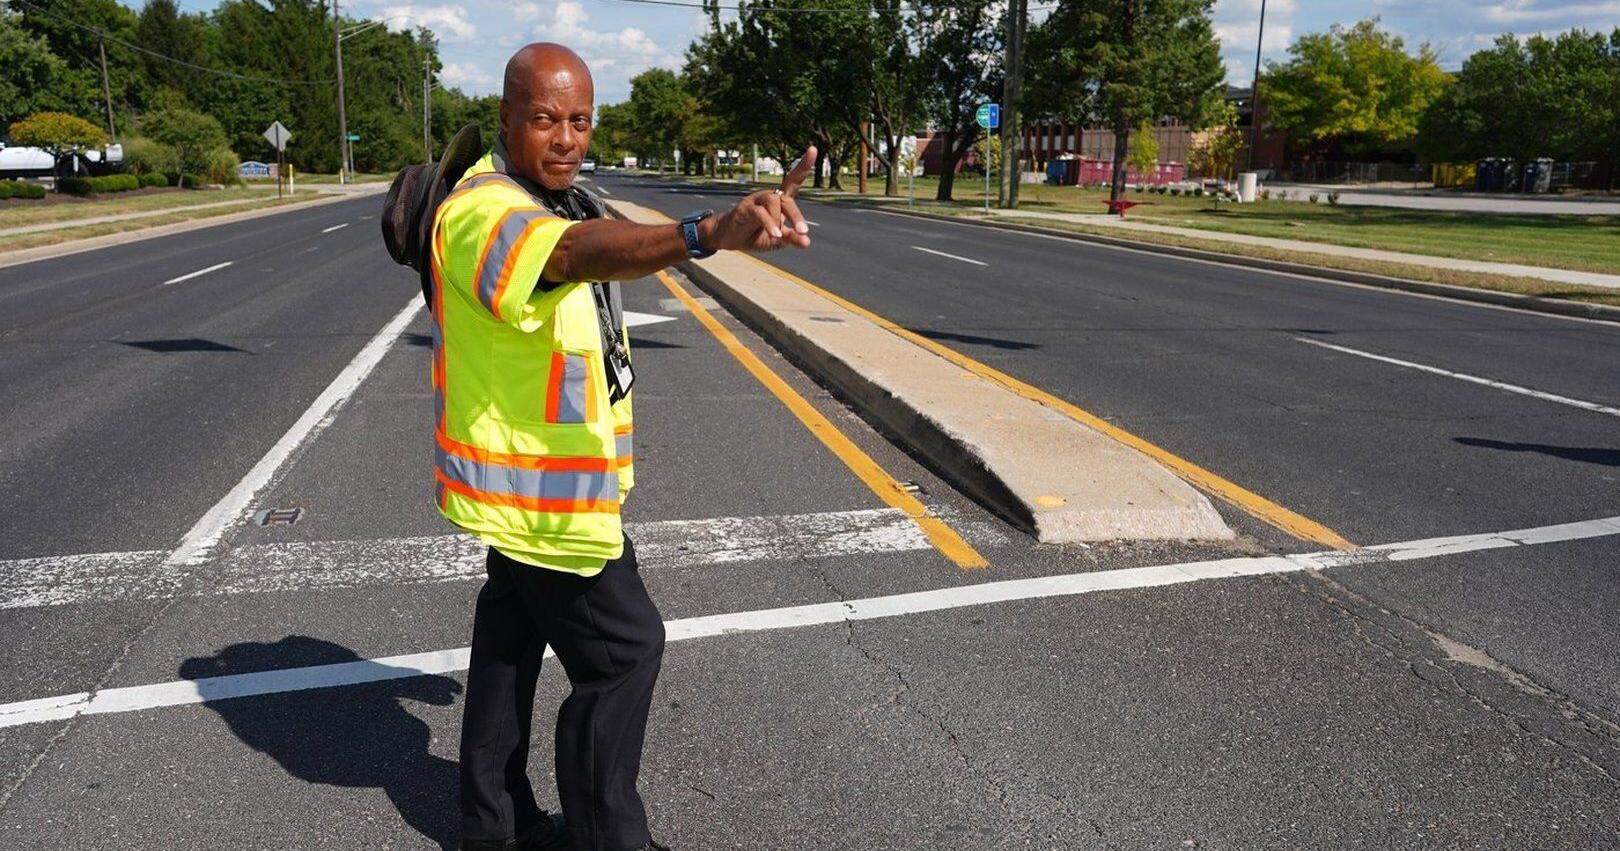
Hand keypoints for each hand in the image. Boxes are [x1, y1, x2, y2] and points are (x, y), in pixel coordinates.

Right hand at [700, 145, 816, 251]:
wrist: (730, 239)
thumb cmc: (756, 234)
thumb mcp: (778, 240)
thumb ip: (791, 239)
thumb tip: (807, 242)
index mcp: (779, 201)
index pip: (793, 180)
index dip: (803, 166)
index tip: (813, 149)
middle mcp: (769, 196)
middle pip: (786, 198)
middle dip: (796, 215)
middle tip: (804, 231)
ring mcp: (756, 200)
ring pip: (773, 201)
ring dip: (779, 220)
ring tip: (779, 237)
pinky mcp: (745, 208)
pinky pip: (759, 213)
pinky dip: (769, 223)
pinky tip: (775, 235)